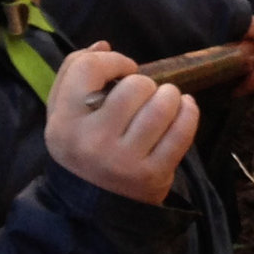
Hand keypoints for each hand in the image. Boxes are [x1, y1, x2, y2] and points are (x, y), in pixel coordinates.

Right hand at [47, 41, 199, 204]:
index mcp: (64, 121)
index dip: (114, 61)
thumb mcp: (64, 114)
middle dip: (145, 83)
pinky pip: (182, 130)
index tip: (124, 70)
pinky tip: (184, 109)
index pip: (88, 68)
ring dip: (170, 96)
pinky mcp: (152, 175)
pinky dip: (189, 112)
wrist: (94, 207)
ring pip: (162, 104)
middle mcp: (91, 141)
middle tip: (144, 96)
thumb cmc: (82, 147)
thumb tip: (103, 46)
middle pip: (134, 85)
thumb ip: (73, 75)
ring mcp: (123, 160)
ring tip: (165, 101)